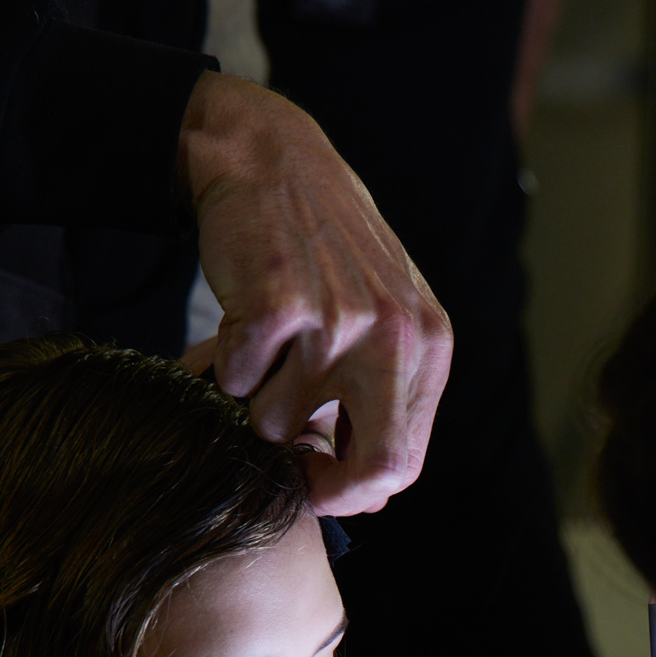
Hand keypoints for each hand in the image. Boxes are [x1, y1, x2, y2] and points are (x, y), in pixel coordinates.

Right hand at [177, 72, 453, 515]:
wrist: (271, 158)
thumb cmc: (323, 250)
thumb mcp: (381, 317)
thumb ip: (385, 400)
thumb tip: (371, 498)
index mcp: (429, 346)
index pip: (404, 463)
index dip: (354, 492)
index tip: (320, 486)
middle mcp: (396, 337)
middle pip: (371, 469)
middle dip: (318, 487)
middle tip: (284, 467)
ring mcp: (338, 321)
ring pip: (278, 423)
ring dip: (256, 400)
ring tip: (265, 350)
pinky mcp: (277, 305)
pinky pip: (237, 380)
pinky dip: (226, 362)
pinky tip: (243, 317)